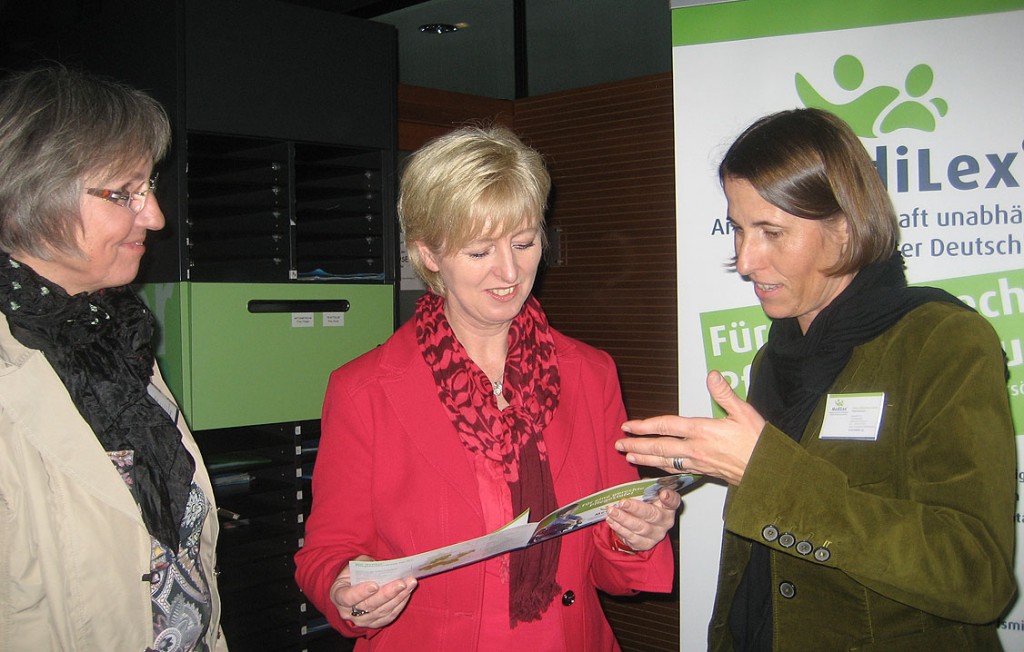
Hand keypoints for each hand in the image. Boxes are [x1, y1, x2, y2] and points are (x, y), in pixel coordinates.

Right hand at [330, 556, 417, 628]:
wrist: (352, 588)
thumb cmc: (354, 573)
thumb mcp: (355, 565)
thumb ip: (367, 566)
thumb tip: (386, 567)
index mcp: (338, 595)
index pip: (348, 597)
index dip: (361, 592)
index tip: (374, 585)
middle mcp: (348, 612)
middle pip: (369, 606)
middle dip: (387, 593)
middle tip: (402, 583)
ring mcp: (361, 621)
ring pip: (381, 612)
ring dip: (398, 598)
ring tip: (410, 584)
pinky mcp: (373, 624)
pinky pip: (388, 617)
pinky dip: (399, 605)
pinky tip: (407, 593)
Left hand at [605, 488, 680, 550]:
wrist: (640, 522)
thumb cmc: (644, 504)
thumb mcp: (646, 493)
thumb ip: (644, 488)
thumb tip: (632, 485)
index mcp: (668, 507)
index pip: (673, 501)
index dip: (670, 498)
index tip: (663, 493)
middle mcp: (665, 522)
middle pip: (653, 515)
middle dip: (635, 508)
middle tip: (622, 502)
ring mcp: (656, 535)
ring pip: (640, 528)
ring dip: (623, 519)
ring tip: (612, 511)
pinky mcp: (644, 543)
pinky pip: (631, 537)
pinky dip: (619, 528)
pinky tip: (612, 520)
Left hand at [615, 371, 764, 485]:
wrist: (769, 471)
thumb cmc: (759, 442)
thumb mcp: (744, 412)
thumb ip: (725, 393)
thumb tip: (712, 375)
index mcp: (703, 431)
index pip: (667, 427)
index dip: (646, 426)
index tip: (629, 425)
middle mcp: (696, 449)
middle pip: (659, 447)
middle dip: (637, 445)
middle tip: (619, 444)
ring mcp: (699, 463)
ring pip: (665, 461)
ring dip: (645, 458)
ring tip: (629, 456)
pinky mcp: (704, 472)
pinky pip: (677, 470)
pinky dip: (662, 468)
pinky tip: (655, 467)